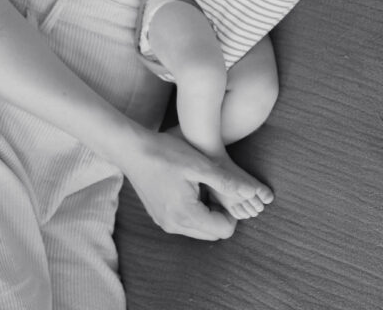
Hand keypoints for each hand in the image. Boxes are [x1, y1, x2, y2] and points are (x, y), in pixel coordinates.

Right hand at [124, 130, 272, 239]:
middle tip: (216, 187)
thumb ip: (226, 182)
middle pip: (212, 233)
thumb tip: (252, 193)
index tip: (226, 189)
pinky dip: (193, 211)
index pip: (224, 230)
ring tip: (202, 184)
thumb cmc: (166, 152)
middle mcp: (175, 226)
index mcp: (186, 215)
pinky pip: (185, 223)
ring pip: (198, 229)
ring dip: (207, 213)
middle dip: (221, 214)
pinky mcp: (158, 217)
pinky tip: (188, 186)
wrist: (131, 149)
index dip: (232, 212)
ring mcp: (164, 223)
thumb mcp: (200, 164)